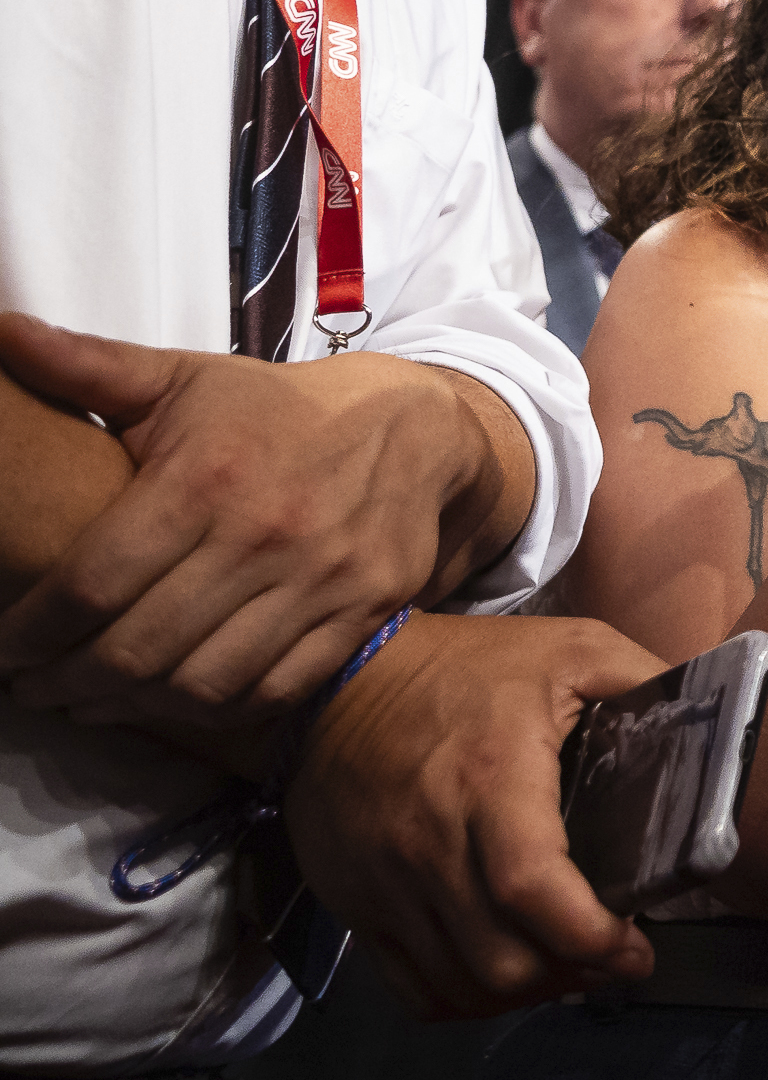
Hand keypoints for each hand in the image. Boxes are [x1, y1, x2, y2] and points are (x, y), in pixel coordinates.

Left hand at [0, 322, 525, 743]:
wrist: (414, 423)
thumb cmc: (276, 409)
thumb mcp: (183, 380)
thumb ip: (86, 367)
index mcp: (205, 476)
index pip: (92, 584)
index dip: (31, 634)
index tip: (4, 651)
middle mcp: (265, 532)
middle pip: (137, 648)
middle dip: (67, 683)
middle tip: (38, 686)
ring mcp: (321, 578)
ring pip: (200, 683)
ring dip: (131, 707)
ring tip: (93, 701)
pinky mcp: (365, 611)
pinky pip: (271, 691)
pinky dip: (211, 711)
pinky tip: (172, 700)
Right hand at [286, 609, 660, 1017]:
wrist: (341, 679)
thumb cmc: (466, 666)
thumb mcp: (572, 648)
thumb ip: (646, 678)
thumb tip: (717, 715)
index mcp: (492, 780)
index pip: (535, 889)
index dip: (591, 937)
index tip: (636, 949)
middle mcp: (431, 844)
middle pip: (500, 959)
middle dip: (571, 975)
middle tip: (614, 960)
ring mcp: (385, 883)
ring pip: (458, 983)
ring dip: (524, 994)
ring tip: (568, 969)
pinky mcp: (355, 905)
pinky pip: (410, 986)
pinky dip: (463, 999)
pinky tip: (503, 978)